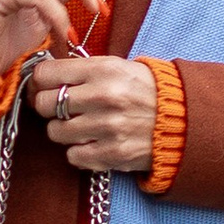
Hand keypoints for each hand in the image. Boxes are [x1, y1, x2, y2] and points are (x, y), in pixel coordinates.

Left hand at [32, 53, 158, 176]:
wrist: (182, 120)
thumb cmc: (145, 91)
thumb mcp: (118, 67)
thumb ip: (82, 69)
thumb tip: (44, 76)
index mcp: (102, 70)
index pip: (46, 74)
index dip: (41, 81)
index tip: (46, 86)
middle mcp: (102, 97)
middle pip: (44, 104)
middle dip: (49, 107)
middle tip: (62, 108)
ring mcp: (106, 127)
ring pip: (55, 132)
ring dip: (65, 131)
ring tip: (82, 126)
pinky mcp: (110, 154)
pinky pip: (72, 156)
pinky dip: (79, 152)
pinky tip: (93, 142)